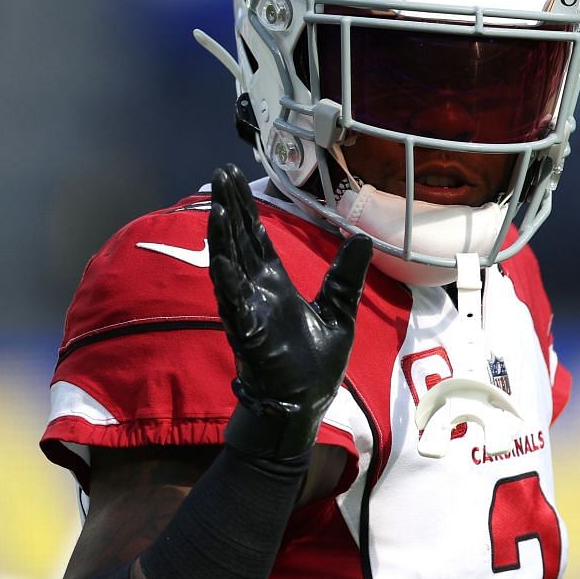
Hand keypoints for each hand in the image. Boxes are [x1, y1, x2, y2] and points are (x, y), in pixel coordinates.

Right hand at [207, 166, 371, 460]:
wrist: (304, 405)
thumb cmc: (315, 365)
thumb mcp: (339, 312)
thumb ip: (346, 276)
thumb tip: (362, 238)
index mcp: (275, 286)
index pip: (256, 239)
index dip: (246, 209)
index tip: (234, 178)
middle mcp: (256, 292)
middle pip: (239, 241)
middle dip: (230, 208)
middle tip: (221, 173)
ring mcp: (248, 310)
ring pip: (230, 266)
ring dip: (222, 236)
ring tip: (217, 206)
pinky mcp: (247, 332)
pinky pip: (233, 301)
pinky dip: (226, 278)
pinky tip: (219, 255)